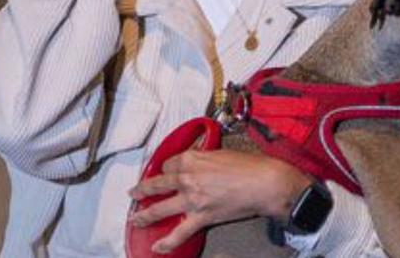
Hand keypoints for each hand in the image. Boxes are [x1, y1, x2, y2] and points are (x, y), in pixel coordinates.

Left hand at [128, 149, 311, 253]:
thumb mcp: (221, 153)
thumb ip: (203, 158)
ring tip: (135, 219)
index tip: (166, 173)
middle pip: (157, 184)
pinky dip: (166, 242)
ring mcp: (192, 199)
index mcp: (191, 159)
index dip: (166, 169)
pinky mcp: (201, 217)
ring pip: (160, 209)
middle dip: (142, 190)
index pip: (168, 165)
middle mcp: (186, 178)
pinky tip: (157, 247)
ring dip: (144, 216)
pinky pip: (179, 232)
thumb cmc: (248, 166)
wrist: (264, 183)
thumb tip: (197, 162)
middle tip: (135, 193)